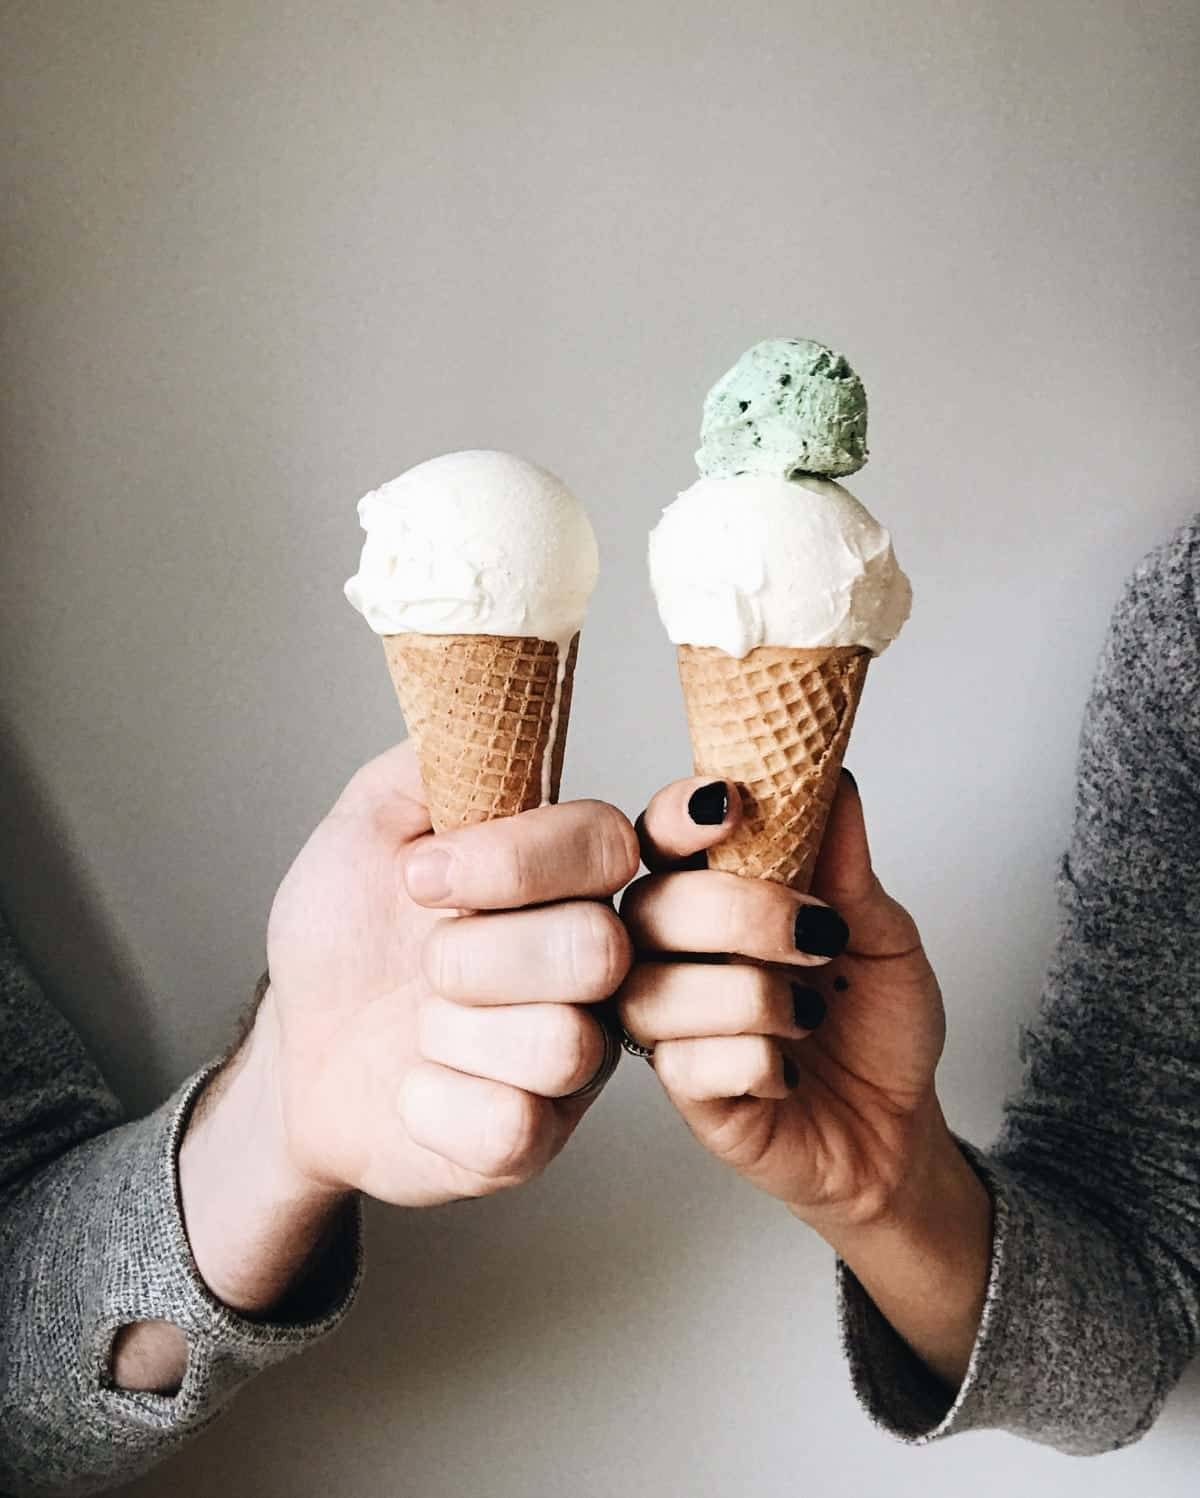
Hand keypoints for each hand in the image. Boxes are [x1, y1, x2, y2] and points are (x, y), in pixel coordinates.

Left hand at [174, 741, 635, 1342]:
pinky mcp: (534, 1142)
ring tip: (421, 1025)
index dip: (516, 859)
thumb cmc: (347, 934)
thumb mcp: (368, 824)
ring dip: (452, 1031)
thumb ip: (438, 761)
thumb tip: (500, 709)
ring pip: (562, 1044)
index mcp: (565, 879)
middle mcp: (591, 963)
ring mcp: (572, 1059)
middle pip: (596, 948)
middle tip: (423, 960)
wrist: (300, 1046)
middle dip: (474, 953)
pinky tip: (413, 1085)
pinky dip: (430, 1102)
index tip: (420, 875)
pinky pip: (511, 1127)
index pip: (606, 842)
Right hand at [617, 771, 990, 1385]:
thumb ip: (847, 865)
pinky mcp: (687, 1096)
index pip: (659, 840)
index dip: (676, 816)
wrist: (900, 1130)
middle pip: (648, 910)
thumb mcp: (882, 933)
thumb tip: (832, 778)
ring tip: (809, 1012)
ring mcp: (671, 1028)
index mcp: (710, 898)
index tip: (730, 805)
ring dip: (749, 995)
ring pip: (654, 991)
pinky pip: (685, 1066)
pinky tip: (789, 1070)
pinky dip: (754, 1061)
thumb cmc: (875, 1023)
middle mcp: (673, 956)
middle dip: (737, 912)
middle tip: (817, 933)